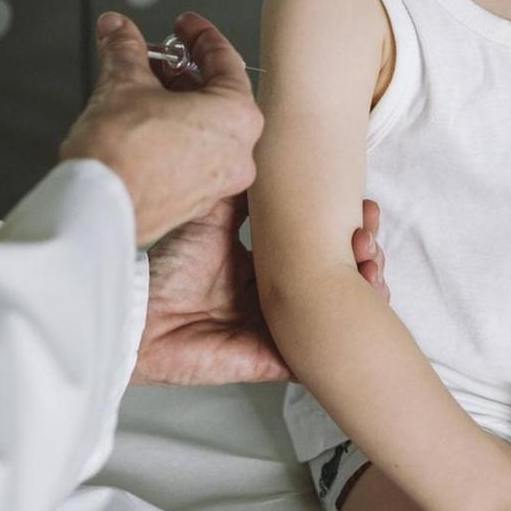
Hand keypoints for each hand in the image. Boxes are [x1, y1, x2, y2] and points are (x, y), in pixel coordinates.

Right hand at [60, 12, 261, 245]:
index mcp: (236, 117)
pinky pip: (195, 155)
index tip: (183, 26)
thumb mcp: (122, 82)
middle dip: (181, 71)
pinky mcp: (196, 201)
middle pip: (218, 94)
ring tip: (139, 88)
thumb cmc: (120, 157)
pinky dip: (175, 133)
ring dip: (176, 102)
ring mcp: (220, 182)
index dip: (199, 35)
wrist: (96, 209)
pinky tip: (144, 123)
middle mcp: (238, 153)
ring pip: (206, 127)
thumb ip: (124, 48)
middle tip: (152, 57)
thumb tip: (118, 30)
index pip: (225, 60)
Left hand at [136, 195, 386, 385]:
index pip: (317, 249)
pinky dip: (351, 329)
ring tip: (371, 259)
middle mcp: (275, 298)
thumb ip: (240, 193)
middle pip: (335, 278)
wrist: (140, 312)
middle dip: (364, 253)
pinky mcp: (276, 359)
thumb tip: (267, 152)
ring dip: (366, 286)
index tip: (365, 207)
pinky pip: (323, 349)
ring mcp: (279, 330)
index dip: (347, 230)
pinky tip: (368, 302)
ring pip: (337, 311)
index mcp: (262, 268)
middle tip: (369, 233)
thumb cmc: (167, 264)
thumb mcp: (211, 215)